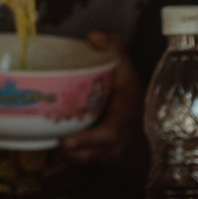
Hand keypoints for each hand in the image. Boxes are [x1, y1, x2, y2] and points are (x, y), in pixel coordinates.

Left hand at [58, 30, 136, 163]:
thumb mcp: (127, 66)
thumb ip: (113, 47)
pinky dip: (71, 158)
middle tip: (51, 145)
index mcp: (126, 114)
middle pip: (93, 154)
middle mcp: (122, 138)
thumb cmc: (132, 89)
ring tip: (51, 147)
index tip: (66, 141)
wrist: (147, 115)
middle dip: (71, 153)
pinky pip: (88, 162)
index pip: (109, 132)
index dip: (88, 139)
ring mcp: (115, 151)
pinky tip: (57, 151)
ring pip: (89, 160)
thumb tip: (91, 35)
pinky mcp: (108, 158)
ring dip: (69, 157)